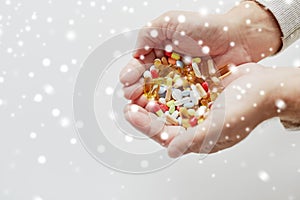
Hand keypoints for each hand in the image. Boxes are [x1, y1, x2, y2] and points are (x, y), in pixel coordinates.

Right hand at [120, 1, 281, 102]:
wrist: (235, 38)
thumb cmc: (204, 27)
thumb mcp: (169, 22)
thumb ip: (147, 35)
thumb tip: (134, 55)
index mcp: (159, 52)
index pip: (140, 66)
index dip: (131, 74)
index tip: (126, 81)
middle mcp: (167, 69)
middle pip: (147, 83)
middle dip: (136, 90)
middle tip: (131, 96)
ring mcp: (179, 82)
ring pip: (159, 95)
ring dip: (148, 102)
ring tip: (141, 106)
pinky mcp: (192, 93)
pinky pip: (177, 102)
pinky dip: (167, 107)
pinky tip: (160, 111)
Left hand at [124, 63, 299, 157]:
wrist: (266, 85)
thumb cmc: (249, 107)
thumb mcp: (223, 125)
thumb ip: (197, 138)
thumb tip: (171, 150)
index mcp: (198, 138)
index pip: (166, 135)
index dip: (146, 125)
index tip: (130, 113)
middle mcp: (194, 123)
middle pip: (162, 121)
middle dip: (144, 113)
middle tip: (127, 102)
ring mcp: (195, 107)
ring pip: (166, 105)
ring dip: (151, 99)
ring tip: (135, 90)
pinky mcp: (198, 92)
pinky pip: (177, 90)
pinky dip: (164, 86)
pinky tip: (153, 77)